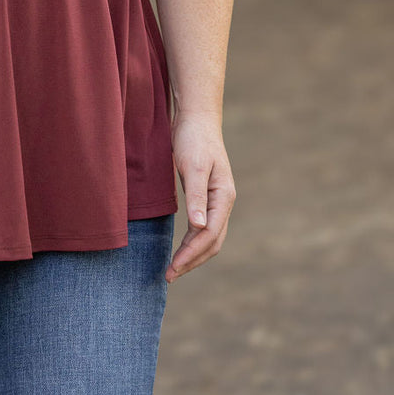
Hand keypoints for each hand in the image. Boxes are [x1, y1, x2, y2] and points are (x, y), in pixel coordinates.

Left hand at [165, 113, 235, 283]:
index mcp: (224, 197)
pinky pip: (202, 227)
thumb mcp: (193, 166)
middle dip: (192, 261)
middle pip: (212, 242)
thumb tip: (199, 227)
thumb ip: (197, 196)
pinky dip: (192, 241)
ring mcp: (217, 200)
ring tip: (173, 269)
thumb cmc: (194, 139)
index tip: (172, 268)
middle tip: (169, 276)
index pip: (209, 235)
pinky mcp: (206, 197)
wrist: (196, 118)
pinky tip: (180, 247)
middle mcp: (224, 202)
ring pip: (209, 237)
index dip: (191, 254)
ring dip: (193, 254)